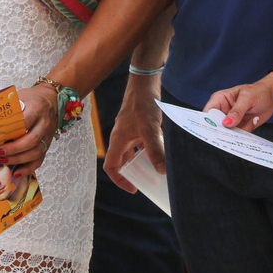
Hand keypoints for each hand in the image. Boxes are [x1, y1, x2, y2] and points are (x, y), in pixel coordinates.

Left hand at [0, 84, 59, 176]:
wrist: (51, 99)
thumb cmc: (32, 98)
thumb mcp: (19, 96)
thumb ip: (7, 107)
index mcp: (37, 108)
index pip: (25, 122)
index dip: (10, 131)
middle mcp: (44, 123)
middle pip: (31, 140)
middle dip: (14, 149)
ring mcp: (47, 136)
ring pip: (36, 152)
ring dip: (18, 160)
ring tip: (3, 161)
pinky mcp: (47, 144)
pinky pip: (40, 160)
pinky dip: (28, 168)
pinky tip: (16, 172)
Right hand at [104, 74, 164, 191]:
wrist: (145, 83)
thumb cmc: (143, 104)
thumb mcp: (150, 129)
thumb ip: (155, 150)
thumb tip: (161, 171)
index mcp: (118, 140)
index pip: (111, 166)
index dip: (120, 180)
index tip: (134, 188)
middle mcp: (121, 138)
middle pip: (121, 161)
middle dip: (132, 173)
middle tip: (147, 182)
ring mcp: (129, 132)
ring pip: (132, 153)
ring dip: (141, 162)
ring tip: (155, 170)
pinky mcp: (138, 127)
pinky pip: (140, 144)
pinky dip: (148, 151)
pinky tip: (161, 152)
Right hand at [204, 65, 272, 132]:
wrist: (272, 97)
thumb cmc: (258, 92)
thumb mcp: (247, 98)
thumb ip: (237, 111)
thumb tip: (226, 123)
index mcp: (219, 100)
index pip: (208, 112)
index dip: (207, 122)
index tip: (211, 132)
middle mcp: (223, 111)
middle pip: (215, 126)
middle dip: (222, 131)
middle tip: (230, 133)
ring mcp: (231, 121)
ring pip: (227, 133)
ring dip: (236, 133)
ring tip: (248, 122)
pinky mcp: (239, 128)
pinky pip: (238, 135)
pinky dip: (245, 133)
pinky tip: (253, 121)